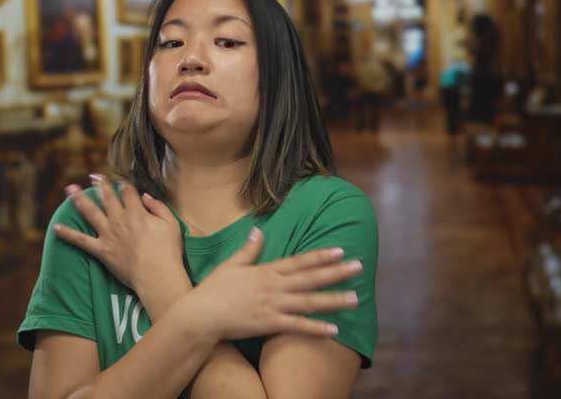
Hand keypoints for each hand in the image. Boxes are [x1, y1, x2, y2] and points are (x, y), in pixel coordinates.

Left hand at [52, 174, 184, 290]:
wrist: (157, 276)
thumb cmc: (168, 252)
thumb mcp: (171, 224)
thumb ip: (158, 206)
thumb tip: (145, 196)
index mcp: (137, 213)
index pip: (128, 192)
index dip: (125, 185)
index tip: (122, 181)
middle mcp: (120, 220)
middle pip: (107, 197)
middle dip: (100, 184)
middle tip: (93, 175)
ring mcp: (108, 235)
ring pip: (90, 212)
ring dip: (78, 199)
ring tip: (69, 189)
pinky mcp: (101, 251)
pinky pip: (81, 241)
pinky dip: (68, 234)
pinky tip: (56, 228)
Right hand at [184, 227, 361, 340]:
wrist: (201, 315)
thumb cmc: (214, 289)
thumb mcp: (231, 264)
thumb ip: (249, 249)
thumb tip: (259, 230)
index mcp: (266, 271)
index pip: (299, 261)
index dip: (320, 255)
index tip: (340, 250)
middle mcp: (273, 286)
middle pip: (310, 278)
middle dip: (336, 272)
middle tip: (359, 267)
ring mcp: (272, 305)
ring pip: (309, 301)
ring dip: (333, 300)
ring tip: (355, 298)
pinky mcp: (269, 324)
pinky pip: (297, 326)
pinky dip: (315, 329)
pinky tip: (333, 330)